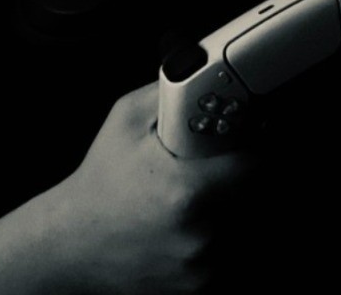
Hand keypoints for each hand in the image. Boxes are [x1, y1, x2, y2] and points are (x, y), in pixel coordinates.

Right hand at [54, 81, 258, 294]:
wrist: (76, 243)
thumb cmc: (101, 181)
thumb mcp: (126, 118)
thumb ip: (172, 90)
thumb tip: (205, 67)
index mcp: (187, 190)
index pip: (260, 161)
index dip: (261, 141)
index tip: (254, 133)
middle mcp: (203, 235)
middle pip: (265, 194)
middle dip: (250, 171)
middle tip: (224, 159)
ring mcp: (207, 268)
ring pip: (255, 225)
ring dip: (242, 204)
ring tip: (206, 191)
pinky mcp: (206, 288)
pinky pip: (239, 253)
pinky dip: (229, 236)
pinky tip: (197, 221)